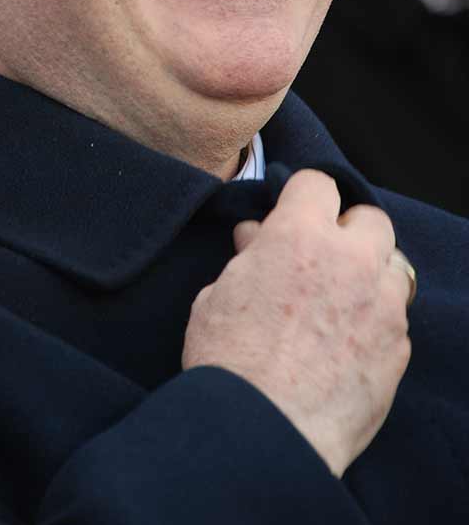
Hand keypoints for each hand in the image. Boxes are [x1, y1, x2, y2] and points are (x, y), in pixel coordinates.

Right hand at [182, 169, 411, 476]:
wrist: (262, 432)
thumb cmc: (229, 362)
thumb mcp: (217, 295)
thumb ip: (248, 258)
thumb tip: (256, 238)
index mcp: (299, 236)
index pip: (318, 184)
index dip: (302, 198)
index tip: (292, 214)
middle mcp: (350, 260)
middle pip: (371, 219)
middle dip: (348, 231)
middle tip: (321, 257)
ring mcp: (381, 305)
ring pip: (393, 266)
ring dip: (369, 274)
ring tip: (339, 300)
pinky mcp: (398, 348)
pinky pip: (395, 318)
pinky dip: (376, 321)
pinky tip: (346, 343)